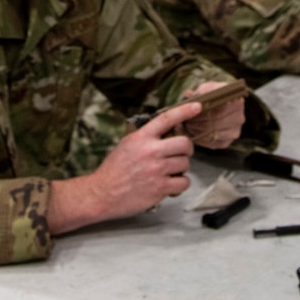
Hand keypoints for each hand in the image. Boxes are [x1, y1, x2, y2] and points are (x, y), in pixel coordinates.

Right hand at [48, 102, 196, 232]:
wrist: (102, 193)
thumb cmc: (114, 169)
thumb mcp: (127, 144)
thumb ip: (146, 136)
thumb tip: (167, 130)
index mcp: (141, 137)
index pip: (167, 118)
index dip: (184, 111)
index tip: (197, 106)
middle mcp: (151, 151)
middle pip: (184, 143)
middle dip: (187, 148)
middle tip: (182, 153)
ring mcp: (157, 170)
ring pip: (185, 163)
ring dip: (181, 167)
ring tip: (170, 171)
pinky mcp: (160, 188)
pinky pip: (183, 182)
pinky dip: (180, 184)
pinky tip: (171, 184)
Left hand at [181, 81, 245, 148]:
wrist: (220, 105)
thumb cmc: (212, 95)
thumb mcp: (208, 88)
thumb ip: (201, 91)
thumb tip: (189, 94)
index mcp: (237, 102)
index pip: (221, 109)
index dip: (205, 111)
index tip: (192, 110)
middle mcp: (239, 117)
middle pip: (218, 122)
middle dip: (200, 121)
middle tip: (187, 120)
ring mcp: (234, 131)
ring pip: (214, 134)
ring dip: (199, 131)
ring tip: (189, 126)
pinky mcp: (227, 142)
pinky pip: (212, 144)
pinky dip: (201, 139)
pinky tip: (193, 133)